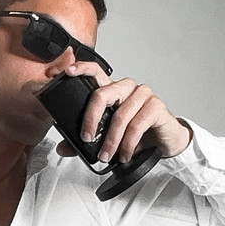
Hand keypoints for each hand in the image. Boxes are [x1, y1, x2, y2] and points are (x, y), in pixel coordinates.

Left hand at [56, 62, 191, 160]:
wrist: (162, 143)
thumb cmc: (135, 135)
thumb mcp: (106, 138)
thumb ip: (84, 141)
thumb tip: (62, 148)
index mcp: (112, 91)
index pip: (96, 72)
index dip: (82, 69)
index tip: (68, 72)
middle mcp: (127, 88)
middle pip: (102, 94)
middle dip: (91, 119)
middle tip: (86, 139)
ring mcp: (143, 95)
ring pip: (120, 116)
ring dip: (111, 141)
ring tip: (106, 156)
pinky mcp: (156, 106)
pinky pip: (136, 125)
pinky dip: (127, 144)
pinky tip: (124, 155)